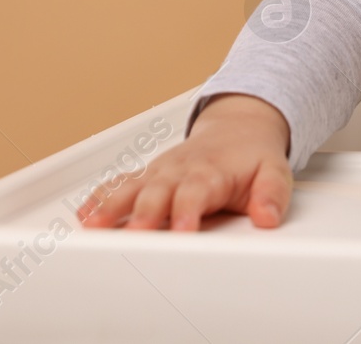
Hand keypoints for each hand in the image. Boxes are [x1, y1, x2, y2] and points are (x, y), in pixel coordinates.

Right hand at [76, 93, 293, 230]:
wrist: (239, 127)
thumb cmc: (252, 156)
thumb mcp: (275, 171)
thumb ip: (273, 194)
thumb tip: (269, 216)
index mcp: (212, 172)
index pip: (198, 191)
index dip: (189, 210)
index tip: (183, 229)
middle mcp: (181, 171)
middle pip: (158, 191)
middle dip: (145, 213)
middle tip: (135, 234)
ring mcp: (161, 172)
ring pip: (132, 187)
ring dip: (112, 205)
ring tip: (93, 225)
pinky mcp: (148, 175)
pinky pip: (120, 183)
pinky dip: (101, 197)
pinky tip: (85, 214)